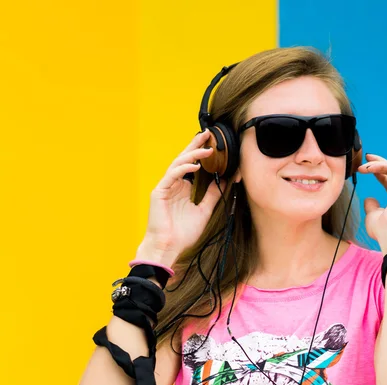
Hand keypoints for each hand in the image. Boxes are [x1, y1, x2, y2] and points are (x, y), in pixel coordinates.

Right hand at [140, 129, 226, 262]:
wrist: (169, 247)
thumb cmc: (183, 233)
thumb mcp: (204, 210)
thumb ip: (213, 195)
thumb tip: (226, 181)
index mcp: (183, 187)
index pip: (192, 165)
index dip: (202, 154)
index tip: (215, 144)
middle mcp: (174, 184)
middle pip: (184, 159)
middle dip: (196, 146)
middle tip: (209, 134)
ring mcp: (166, 187)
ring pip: (178, 164)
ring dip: (192, 154)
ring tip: (206, 149)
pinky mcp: (159, 192)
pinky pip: (172, 175)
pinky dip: (184, 168)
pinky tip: (195, 165)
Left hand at [358, 153, 386, 252]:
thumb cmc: (382, 229)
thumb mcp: (372, 215)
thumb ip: (372, 206)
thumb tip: (369, 198)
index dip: (376, 172)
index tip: (363, 168)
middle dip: (378, 162)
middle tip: (366, 157)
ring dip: (376, 164)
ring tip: (362, 167)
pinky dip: (380, 165)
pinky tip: (369, 168)